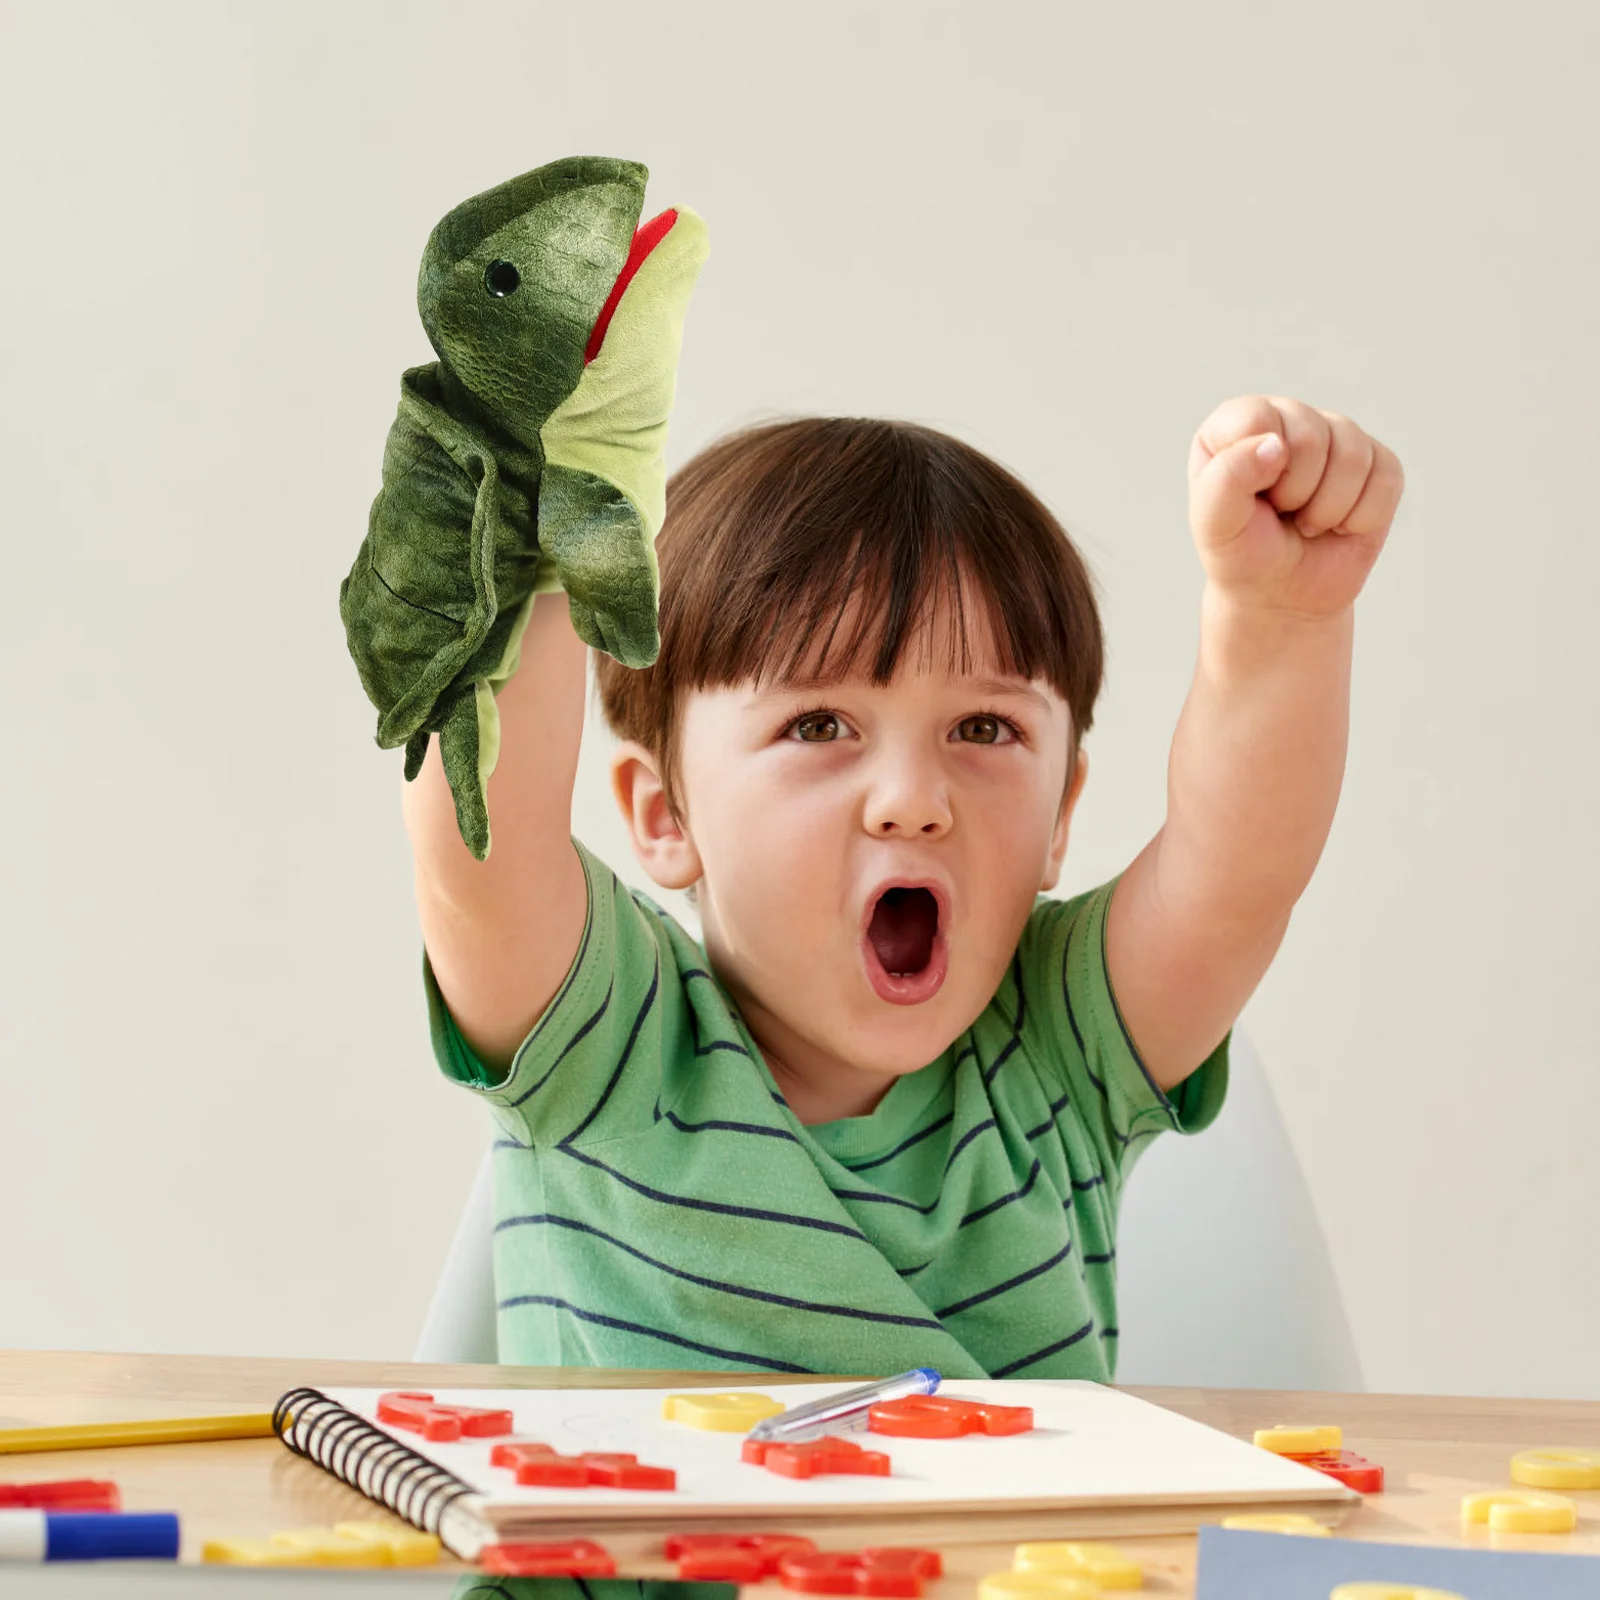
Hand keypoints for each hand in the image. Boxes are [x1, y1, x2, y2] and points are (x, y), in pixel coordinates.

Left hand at [1187, 395, 1404, 617]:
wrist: (1282, 595)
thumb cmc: (1242, 555)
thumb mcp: (1215, 526)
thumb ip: (1226, 480)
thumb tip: (1275, 444)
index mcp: (1239, 423)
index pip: (1258, 418)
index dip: (1259, 469)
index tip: (1253, 499)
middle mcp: (1290, 419)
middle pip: (1311, 436)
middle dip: (1296, 494)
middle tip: (1281, 515)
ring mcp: (1338, 437)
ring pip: (1353, 456)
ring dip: (1327, 510)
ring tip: (1306, 522)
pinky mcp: (1377, 463)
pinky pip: (1386, 478)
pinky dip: (1360, 518)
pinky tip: (1338, 525)